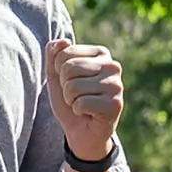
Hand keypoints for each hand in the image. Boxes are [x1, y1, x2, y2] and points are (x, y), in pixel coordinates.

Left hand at [46, 39, 124, 160]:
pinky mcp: (116, 104)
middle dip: (64, 87)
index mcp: (100, 53)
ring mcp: (117, 85)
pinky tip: (89, 113)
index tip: (70, 82)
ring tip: (82, 105)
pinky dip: (78, 111)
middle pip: (68, 69)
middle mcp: (113, 66)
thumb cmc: (70, 100)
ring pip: (73, 87)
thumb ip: (54, 55)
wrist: (81, 131)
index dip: (59, 72)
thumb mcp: (56, 76)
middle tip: (76, 96)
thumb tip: (62, 41)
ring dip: (71, 100)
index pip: (65, 53)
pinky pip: (81, 103)